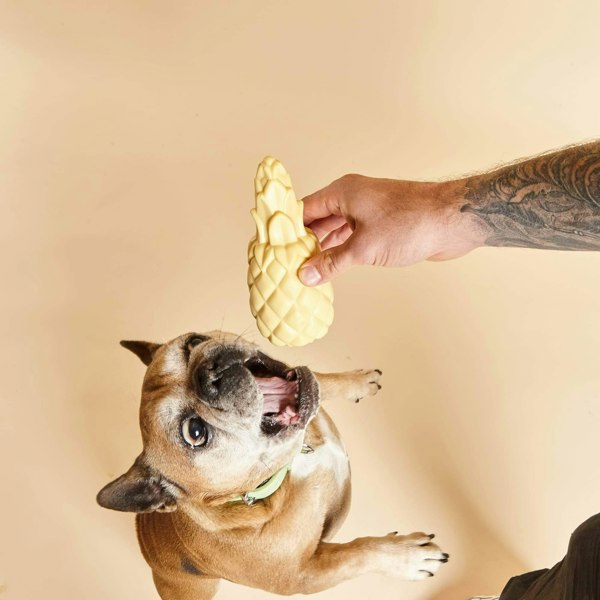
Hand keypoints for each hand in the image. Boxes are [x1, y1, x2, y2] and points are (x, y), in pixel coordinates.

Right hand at [299, 174, 482, 285]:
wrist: (454, 221)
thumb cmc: (411, 223)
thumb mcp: (363, 248)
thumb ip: (332, 262)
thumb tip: (305, 274)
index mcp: (342, 192)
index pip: (303, 209)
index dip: (287, 229)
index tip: (273, 247)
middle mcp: (352, 198)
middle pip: (317, 220)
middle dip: (303, 241)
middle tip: (286, 263)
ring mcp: (367, 210)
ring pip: (334, 229)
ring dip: (321, 248)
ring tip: (303, 268)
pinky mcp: (381, 224)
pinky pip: (351, 237)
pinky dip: (339, 251)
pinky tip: (330, 266)